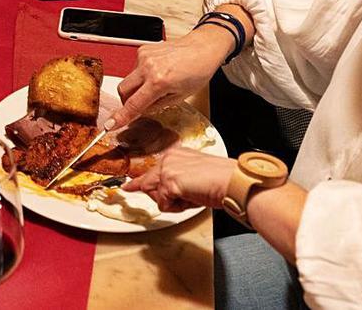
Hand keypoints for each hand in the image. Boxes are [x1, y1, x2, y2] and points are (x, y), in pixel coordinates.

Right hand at [106, 25, 234, 129]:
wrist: (202, 48)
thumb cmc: (198, 71)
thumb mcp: (180, 97)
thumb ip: (157, 105)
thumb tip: (140, 110)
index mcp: (159, 82)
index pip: (134, 104)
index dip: (121, 116)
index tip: (109, 124)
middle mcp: (148, 68)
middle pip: (123, 90)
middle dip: (126, 101)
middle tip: (139, 104)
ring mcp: (143, 57)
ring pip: (128, 79)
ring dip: (136, 87)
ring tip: (156, 84)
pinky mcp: (143, 50)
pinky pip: (134, 68)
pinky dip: (141, 75)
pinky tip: (156, 72)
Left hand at [122, 147, 236, 211]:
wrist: (233, 182)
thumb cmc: (221, 180)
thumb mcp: (194, 176)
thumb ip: (177, 180)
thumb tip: (165, 194)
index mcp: (176, 154)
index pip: (152, 170)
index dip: (139, 182)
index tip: (128, 186)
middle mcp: (169, 158)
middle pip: (148, 184)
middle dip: (163, 197)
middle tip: (184, 197)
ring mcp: (167, 169)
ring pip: (155, 195)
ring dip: (172, 202)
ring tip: (193, 196)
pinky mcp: (168, 183)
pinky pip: (164, 205)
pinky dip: (178, 208)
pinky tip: (192, 198)